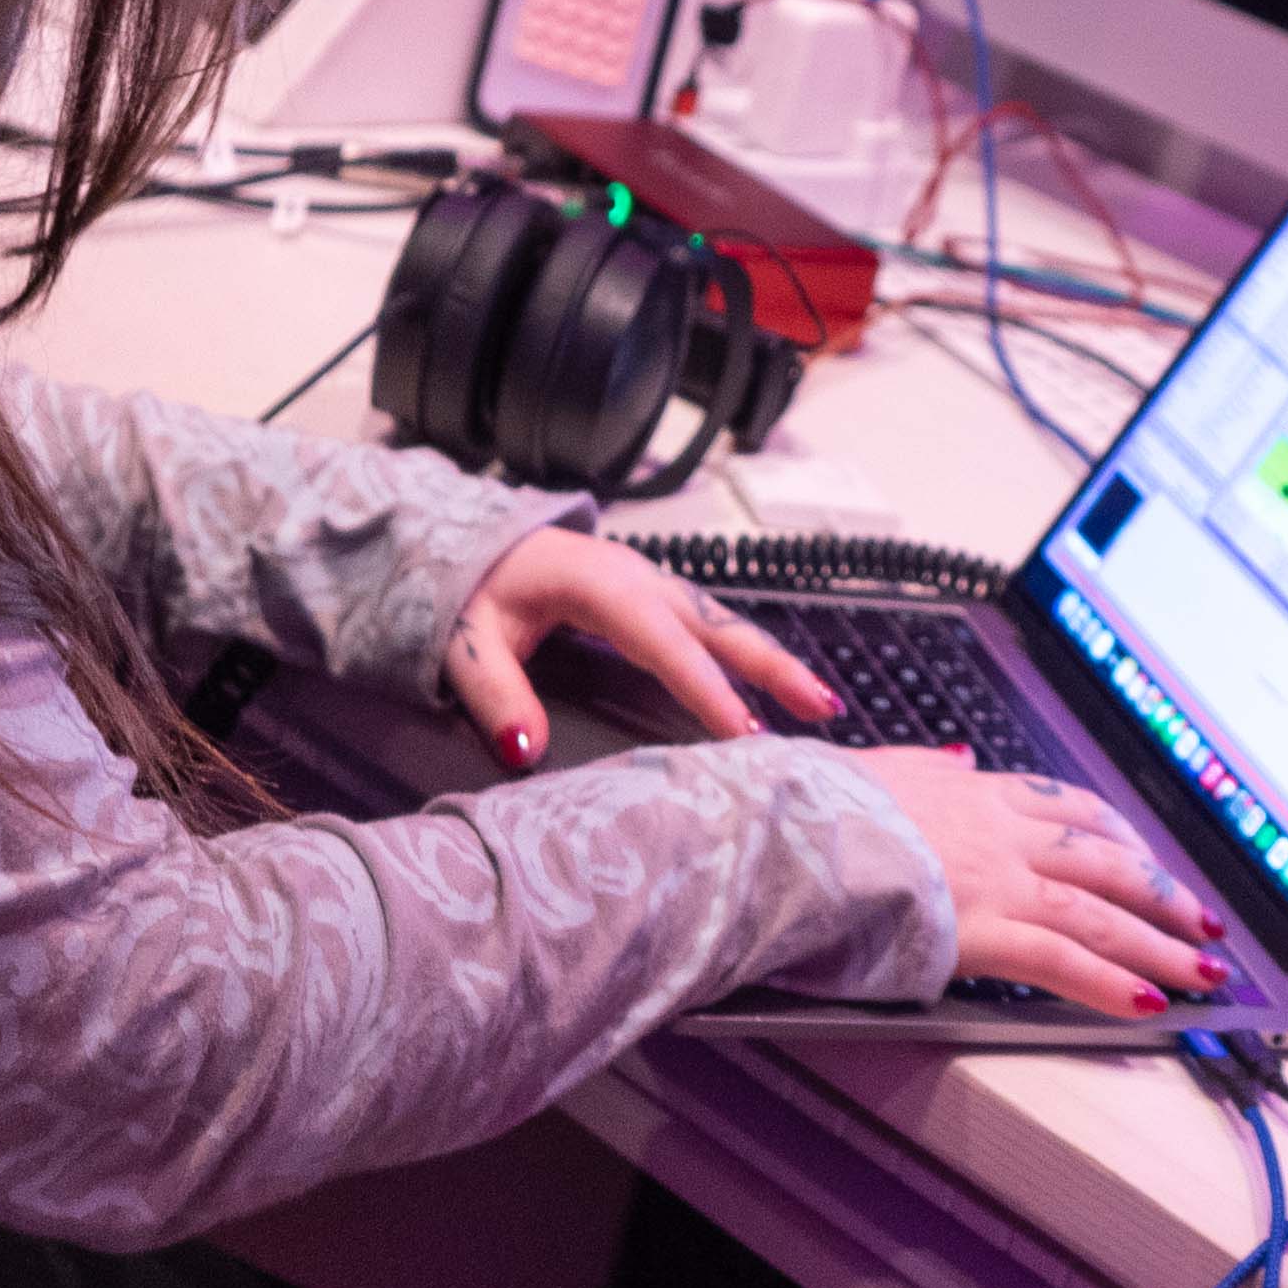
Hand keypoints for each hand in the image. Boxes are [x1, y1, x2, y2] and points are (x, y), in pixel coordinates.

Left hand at [444, 528, 833, 767]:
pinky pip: (709, 624)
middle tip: (823, 707)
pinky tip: (774, 683)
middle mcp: (637, 577)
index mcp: (597, 583)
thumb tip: (526, 751)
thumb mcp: (464, 641)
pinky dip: (747, 652)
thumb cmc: (469, 587)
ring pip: (723, 622)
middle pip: (717, 623)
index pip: (662, 641)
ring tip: (822, 703)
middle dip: (773, 665)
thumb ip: (493, 693)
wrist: (469, 537)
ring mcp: (650, 582)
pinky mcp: (652, 594)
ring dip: (772, 660)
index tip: (744, 732)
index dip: (705, 686)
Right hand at [849, 750, 1230, 1018]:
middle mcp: (1000, 834)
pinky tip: (1150, 1004)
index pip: (1069, 809)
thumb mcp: (874, 764)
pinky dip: (1112, 984)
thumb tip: (956, 756)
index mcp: (973, 792)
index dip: (1120, 837)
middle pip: (1107, 862)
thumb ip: (923, 766)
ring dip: (1161, 946)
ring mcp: (998, 882)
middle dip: (1164, 896)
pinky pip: (1064, 962)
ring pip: (1103, 913)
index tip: (1147, 855)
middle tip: (1205, 924)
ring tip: (1203, 974)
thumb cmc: (812, 804)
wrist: (786, 831)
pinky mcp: (982, 932)